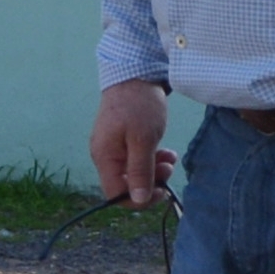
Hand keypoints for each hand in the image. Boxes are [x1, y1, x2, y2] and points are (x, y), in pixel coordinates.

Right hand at [91, 79, 172, 205]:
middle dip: (151, 182)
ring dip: (154, 170)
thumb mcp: (144, 139)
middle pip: (125, 185)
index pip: (116, 195)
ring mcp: (111, 148)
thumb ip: (140, 171)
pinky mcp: (121, 141)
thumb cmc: (138, 105)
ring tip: (170, 158)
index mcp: (105, 158)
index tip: (161, 191)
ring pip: (133, 173)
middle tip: (169, 167)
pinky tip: (165, 151)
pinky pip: (135, 159)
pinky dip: (151, 159)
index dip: (138, 199)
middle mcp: (104, 156)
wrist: (134, 74)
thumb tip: (138, 199)